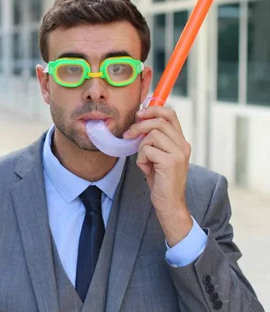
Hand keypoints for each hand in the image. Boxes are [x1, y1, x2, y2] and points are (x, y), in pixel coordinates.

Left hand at [123, 106, 192, 245]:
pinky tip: (146, 169)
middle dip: (139, 125)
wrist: (169, 202)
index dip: (153, 109)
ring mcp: (179, 153)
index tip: (139, 113)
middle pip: (159, 121)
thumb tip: (139, 119)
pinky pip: (147, 150)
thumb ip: (153, 139)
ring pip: (151, 135)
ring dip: (141, 147)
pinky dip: (141, 159)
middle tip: (128, 134)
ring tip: (144, 160)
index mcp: (181, 141)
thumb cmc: (160, 179)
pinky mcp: (171, 162)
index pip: (170, 114)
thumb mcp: (158, 155)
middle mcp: (183, 144)